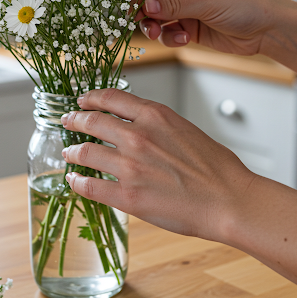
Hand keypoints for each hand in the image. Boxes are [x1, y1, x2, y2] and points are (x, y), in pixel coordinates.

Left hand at [61, 88, 254, 241]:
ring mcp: (130, 166)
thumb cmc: (215, 167)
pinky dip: (78, 181)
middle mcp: (138, 136)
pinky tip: (74, 180)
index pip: (111, 98)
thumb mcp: (184, 129)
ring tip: (69, 153)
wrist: (229, 200)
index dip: (91, 97)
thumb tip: (133, 126)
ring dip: (73, 151)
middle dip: (74, 120)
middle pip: (92, 121)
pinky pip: (90, 186)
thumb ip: (155, 124)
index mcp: (155, 115)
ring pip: (86, 152)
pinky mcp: (128, 196)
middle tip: (67, 121)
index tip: (82, 100)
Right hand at [137, 0, 282, 55]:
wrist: (267, 29)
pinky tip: (184, 39)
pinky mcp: (190, 27)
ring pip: (158, 17)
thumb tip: (147, 6)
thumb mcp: (208, 2)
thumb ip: (175, 6)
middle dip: (146, 11)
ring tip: (158, 34)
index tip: (131, 2)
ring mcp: (188, 8)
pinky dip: (171, 37)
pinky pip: (170, 32)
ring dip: (155, 27)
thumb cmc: (246, 4)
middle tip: (140, 22)